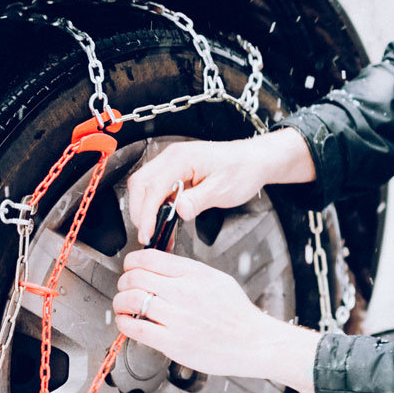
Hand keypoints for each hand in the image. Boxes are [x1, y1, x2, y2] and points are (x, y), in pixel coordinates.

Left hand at [113, 249, 318, 392]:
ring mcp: (178, 318)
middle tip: (125, 288)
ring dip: (120, 302)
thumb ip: (188, 271)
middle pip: (134, 277)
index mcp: (195, 273)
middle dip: (123, 282)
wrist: (254, 343)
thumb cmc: (238, 315)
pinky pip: (135, 328)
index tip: (130, 269)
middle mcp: (184, 292)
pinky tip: (127, 322)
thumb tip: (158, 267)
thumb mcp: (217, 280)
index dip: (131, 262)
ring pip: (130, 300)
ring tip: (123, 306)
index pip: (148, 258)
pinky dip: (124, 323)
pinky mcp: (172, 342)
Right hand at [125, 130, 315, 245]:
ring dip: (145, 210)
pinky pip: (158, 189)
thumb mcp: (222, 189)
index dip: (146, 214)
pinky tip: (164, 222)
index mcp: (181, 158)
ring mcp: (172, 163)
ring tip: (156, 232)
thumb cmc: (242, 169)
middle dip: (140, 212)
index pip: (153, 187)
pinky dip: (156, 206)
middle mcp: (172, 157)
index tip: (146, 234)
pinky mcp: (175, 171)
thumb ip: (198, 200)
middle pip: (140, 184)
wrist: (254, 160)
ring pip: (145, 187)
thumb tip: (178, 211)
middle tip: (148, 235)